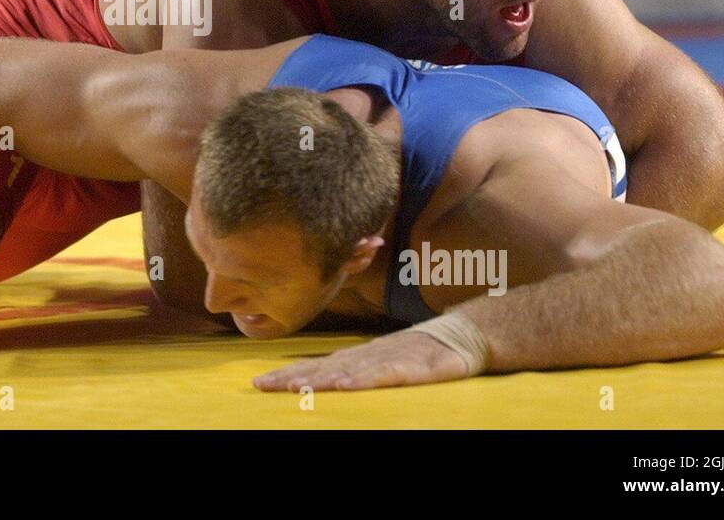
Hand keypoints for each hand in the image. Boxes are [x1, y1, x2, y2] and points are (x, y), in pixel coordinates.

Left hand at [253, 329, 470, 391]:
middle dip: (292, 376)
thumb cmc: (420, 351)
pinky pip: (384, 375)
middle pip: (323, 367)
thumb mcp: (383, 362)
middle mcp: (367, 355)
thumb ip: (356, 369)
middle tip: (262, 386)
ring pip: (347, 370)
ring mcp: (388, 359)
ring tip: (293, 387)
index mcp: (358, 355)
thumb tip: (325, 378)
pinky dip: (363, 379)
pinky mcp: (412, 368)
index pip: (317, 365)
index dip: (289, 373)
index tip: (260, 383)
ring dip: (319, 378)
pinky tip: (345, 384)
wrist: (463, 335)